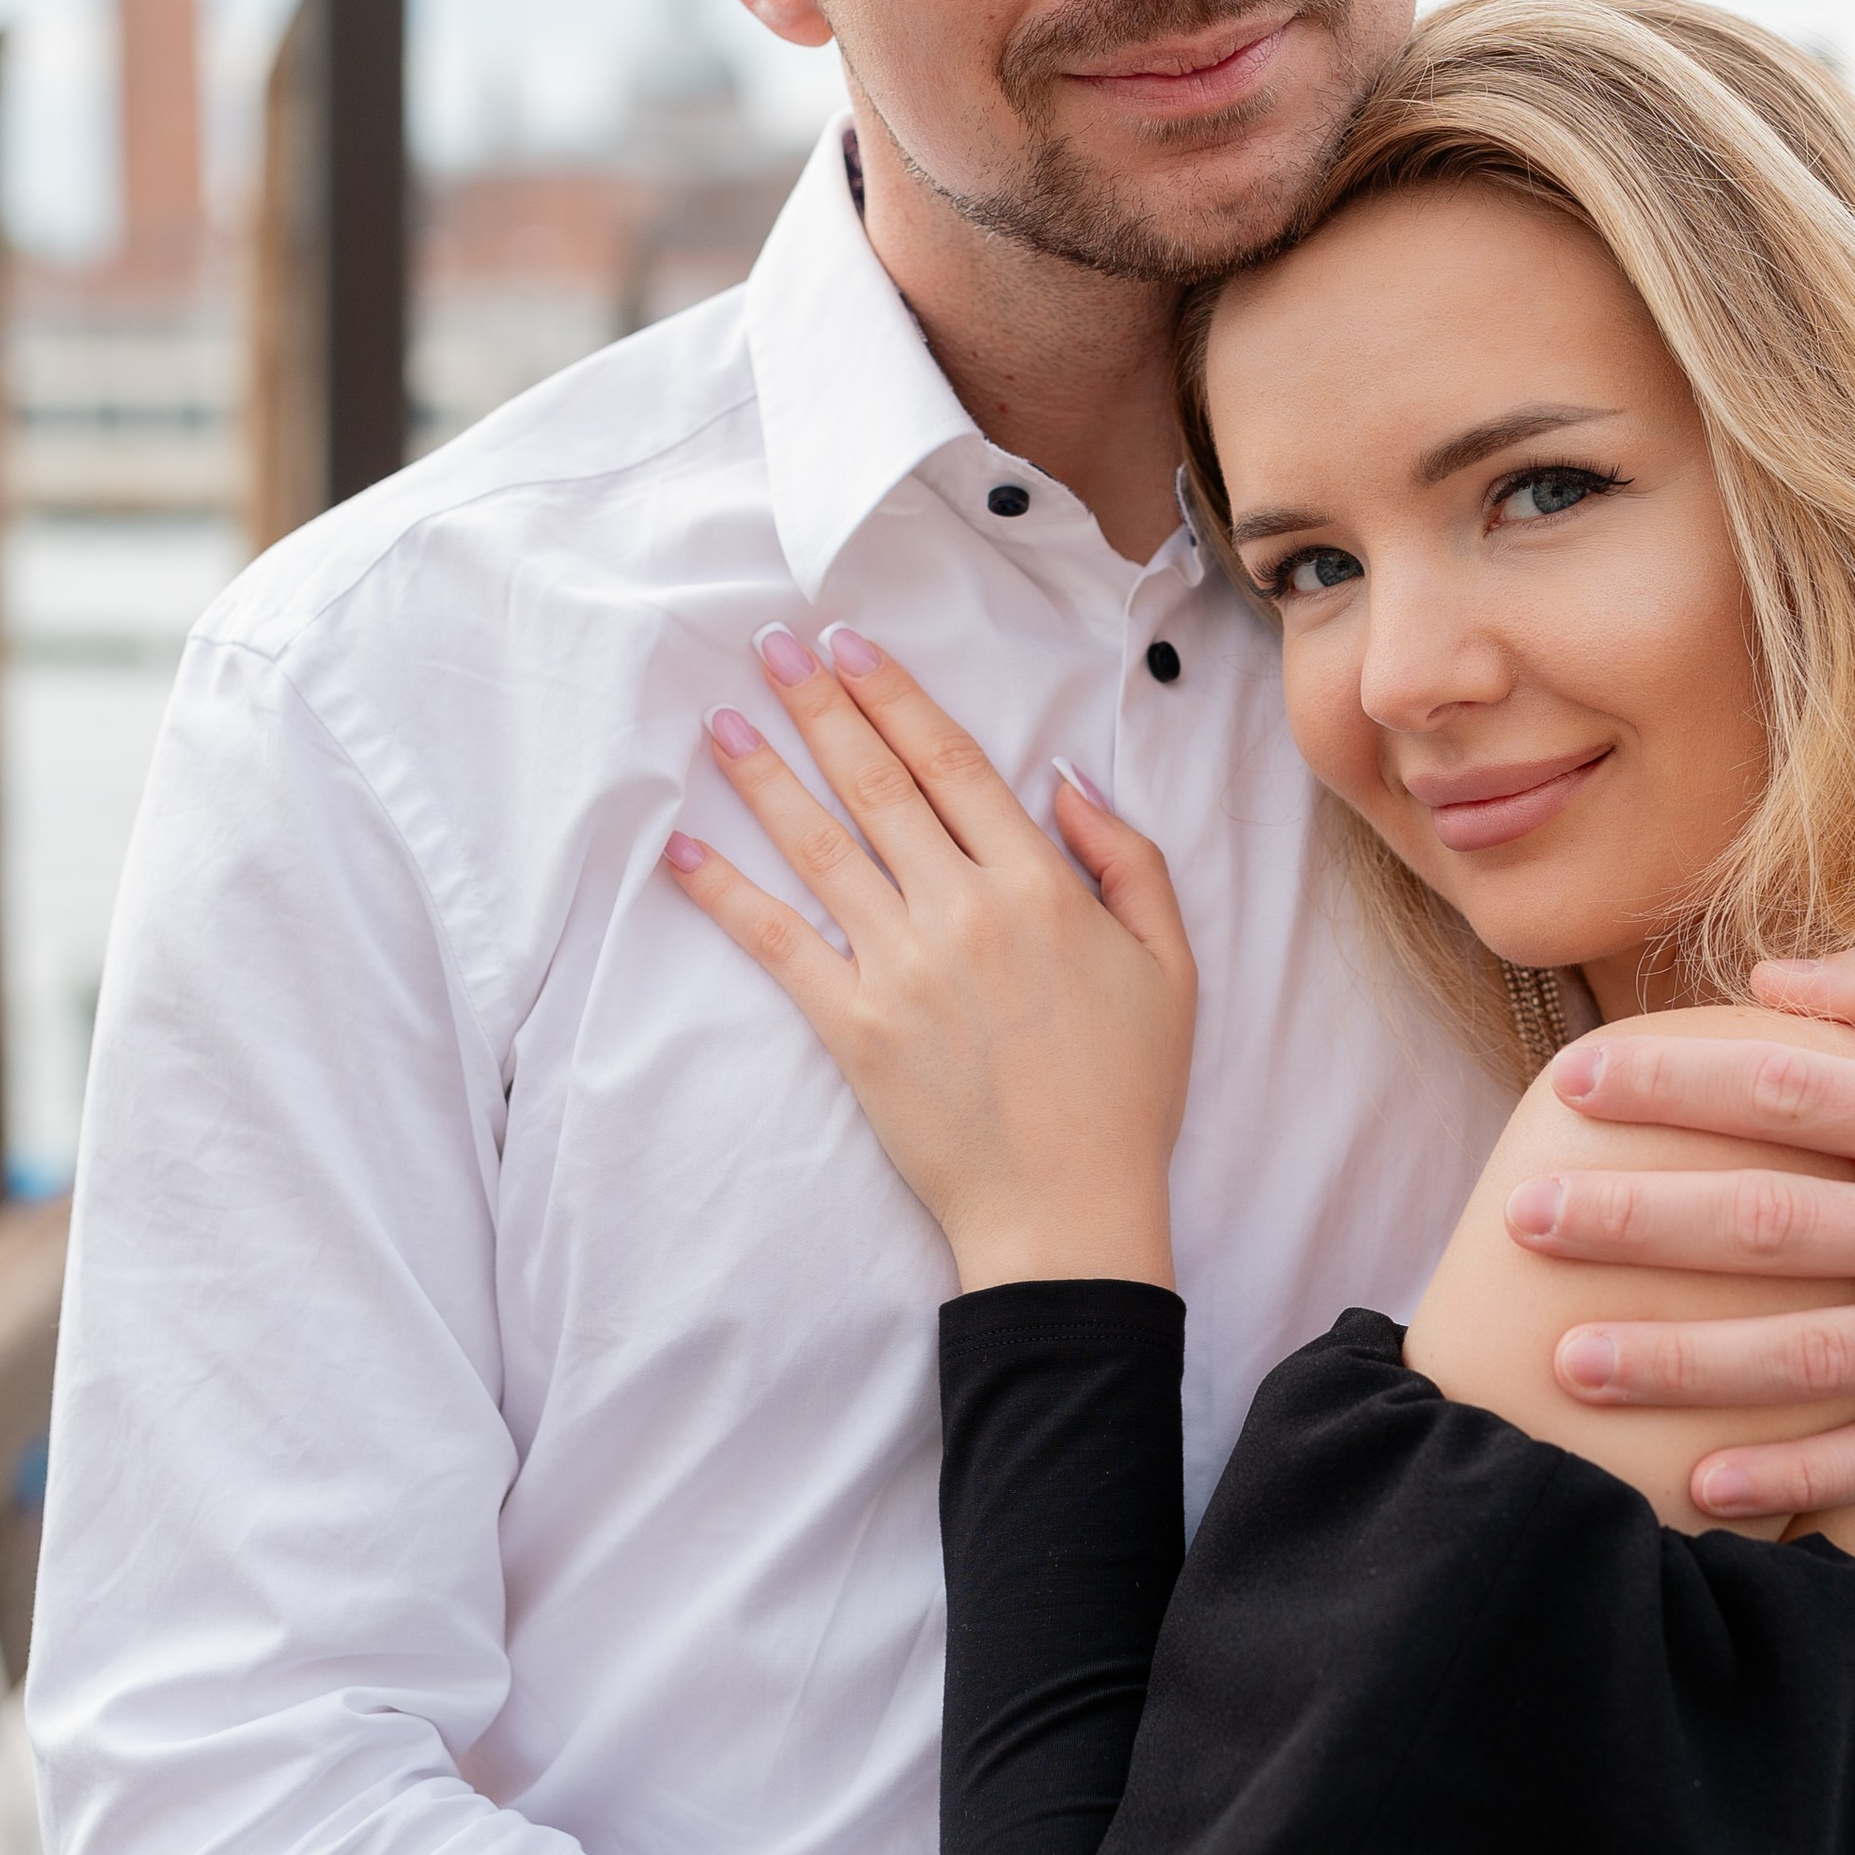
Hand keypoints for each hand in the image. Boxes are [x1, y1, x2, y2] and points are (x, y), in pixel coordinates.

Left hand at [663, 625, 1195, 1288]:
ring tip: (722, 722)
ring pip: (821, 849)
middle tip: (770, 647)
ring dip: (766, 777)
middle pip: (877, 786)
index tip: (851, 643)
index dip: (896, 696)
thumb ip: (1127, 861)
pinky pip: (778, 945)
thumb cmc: (1126, 1092)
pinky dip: (726, 893)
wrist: (1067, 1210)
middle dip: (820, 707)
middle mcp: (963, 912)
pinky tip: (685, 848)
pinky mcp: (854, 1028)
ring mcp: (902, 968)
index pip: (953, 764)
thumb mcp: (1169, 964)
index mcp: (1039, 887)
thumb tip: (1064, 782)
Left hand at [1518, 941, 1854, 1522]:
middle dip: (1638, 1222)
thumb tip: (1757, 983)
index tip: (1575, 1084)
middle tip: (1525, 1221)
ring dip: (1682, 1362)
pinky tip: (1703, 1483)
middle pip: (1773, 1223)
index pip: (1789, 1088)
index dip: (1673, 1084)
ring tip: (1569, 1362)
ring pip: (1812, 1356)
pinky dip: (1797, 1477)